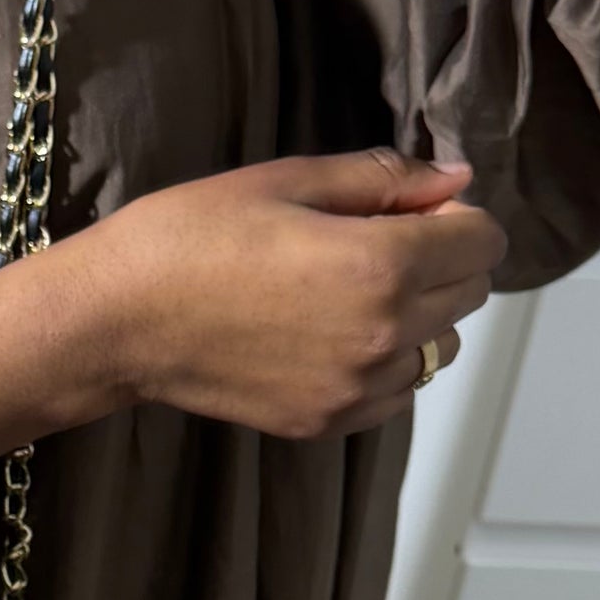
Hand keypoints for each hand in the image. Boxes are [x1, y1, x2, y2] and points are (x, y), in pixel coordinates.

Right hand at [93, 149, 506, 438]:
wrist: (116, 321)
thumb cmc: (191, 236)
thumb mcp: (286, 181)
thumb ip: (384, 179)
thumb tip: (456, 178)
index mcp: (381, 265)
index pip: (483, 242)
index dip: (458, 214)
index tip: (414, 206)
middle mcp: (384, 336)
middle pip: (471, 294)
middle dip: (444, 260)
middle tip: (375, 241)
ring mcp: (358, 388)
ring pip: (439, 346)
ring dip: (418, 316)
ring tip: (347, 294)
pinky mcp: (329, 422)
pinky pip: (397, 391)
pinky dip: (383, 363)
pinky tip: (327, 336)